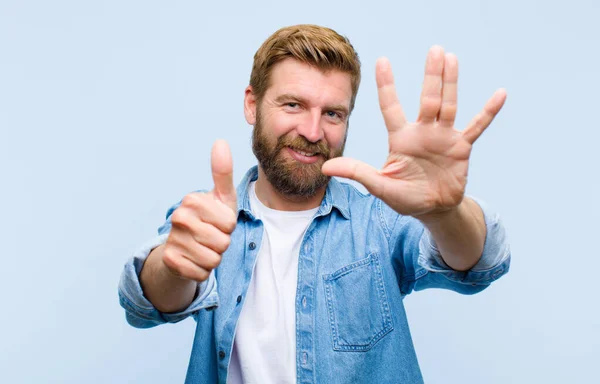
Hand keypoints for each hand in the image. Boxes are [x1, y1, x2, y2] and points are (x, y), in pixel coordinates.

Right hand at [162, 140, 237, 281]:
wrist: (182, 247)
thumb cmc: (209, 219)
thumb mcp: (221, 197)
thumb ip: (222, 172)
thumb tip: (220, 141)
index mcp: (192, 199)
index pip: (230, 223)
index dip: (228, 226)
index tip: (217, 221)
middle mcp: (178, 217)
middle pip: (223, 243)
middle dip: (222, 244)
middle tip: (210, 237)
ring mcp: (171, 239)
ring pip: (213, 260)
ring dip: (213, 258)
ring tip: (202, 248)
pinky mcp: (169, 261)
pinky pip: (202, 274)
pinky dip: (202, 271)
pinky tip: (193, 260)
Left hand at [322, 46, 505, 216]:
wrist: (432, 209)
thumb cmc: (404, 196)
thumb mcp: (379, 185)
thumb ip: (357, 172)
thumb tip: (326, 166)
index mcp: (400, 138)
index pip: (391, 106)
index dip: (387, 85)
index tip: (382, 61)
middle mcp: (422, 131)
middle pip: (427, 98)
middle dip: (431, 75)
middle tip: (435, 49)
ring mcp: (443, 137)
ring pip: (448, 105)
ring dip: (452, 82)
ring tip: (452, 58)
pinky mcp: (461, 147)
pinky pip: (476, 126)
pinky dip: (488, 112)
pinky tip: (500, 94)